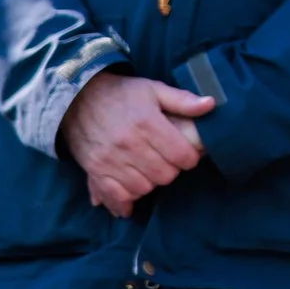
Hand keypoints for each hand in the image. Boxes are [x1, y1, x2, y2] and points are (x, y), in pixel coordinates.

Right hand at [59, 72, 212, 217]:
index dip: (190, 157)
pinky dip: (127, 200)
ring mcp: (110, 160)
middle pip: (164, 175)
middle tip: (170, 162)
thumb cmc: (123, 94)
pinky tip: (134, 195)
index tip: (188, 154)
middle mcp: (128, 144)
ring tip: (152, 171)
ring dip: (152, 183)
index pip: (181, 155)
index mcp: (147, 122)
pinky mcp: (95, 171)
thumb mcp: (154, 89)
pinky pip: (116, 195)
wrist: (79, 99)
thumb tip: (211, 105)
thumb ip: (183, 100)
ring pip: (143, 188)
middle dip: (172, 170)